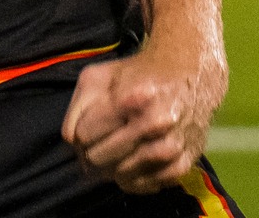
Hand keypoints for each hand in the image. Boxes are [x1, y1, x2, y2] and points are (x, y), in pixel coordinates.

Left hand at [61, 40, 225, 193]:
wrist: (188, 73)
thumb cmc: (138, 74)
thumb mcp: (100, 75)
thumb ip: (78, 106)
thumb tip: (70, 141)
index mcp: (132, 97)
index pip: (85, 134)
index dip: (82, 131)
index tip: (88, 126)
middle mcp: (155, 124)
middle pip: (99, 158)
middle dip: (93, 151)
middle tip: (99, 140)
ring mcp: (171, 147)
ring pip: (120, 176)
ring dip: (112, 166)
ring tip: (116, 148)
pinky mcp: (182, 165)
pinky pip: (143, 186)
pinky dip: (132, 178)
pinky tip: (132, 160)